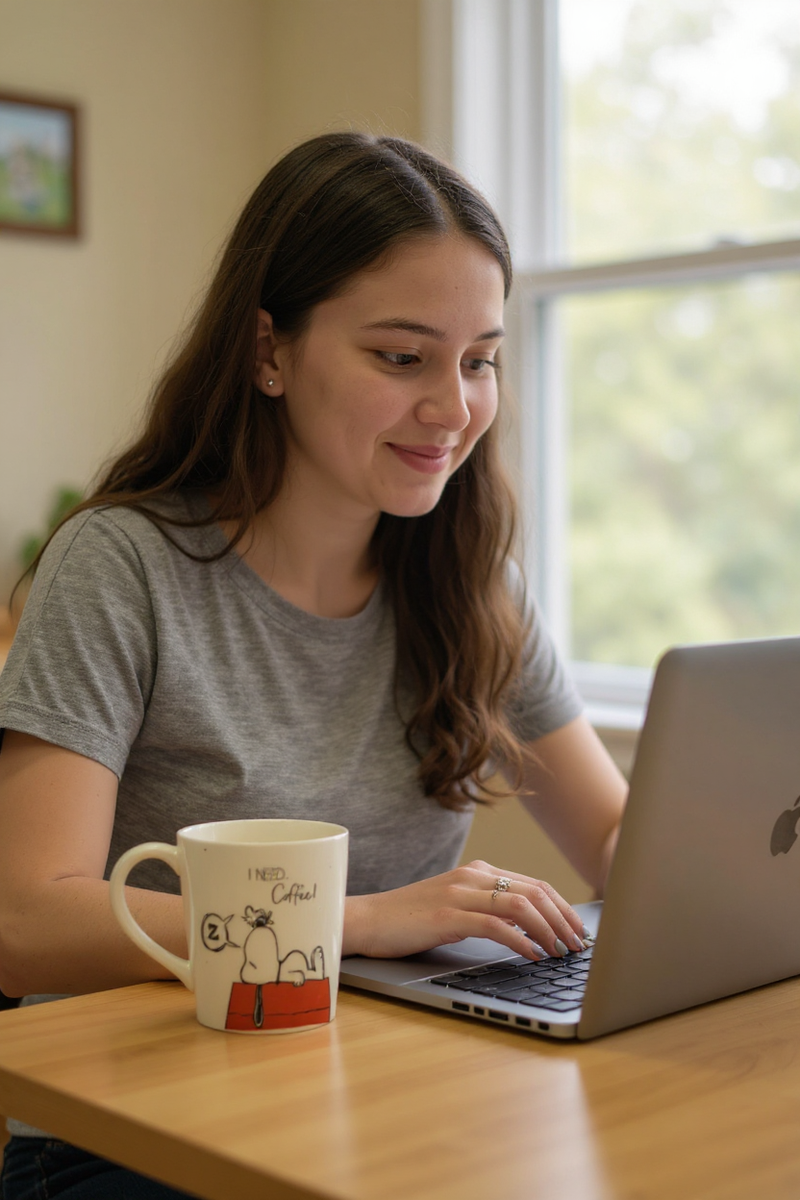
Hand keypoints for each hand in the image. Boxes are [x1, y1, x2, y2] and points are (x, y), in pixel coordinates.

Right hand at [342, 860, 590, 960]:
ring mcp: (459, 893)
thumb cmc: (408, 921)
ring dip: (549, 930)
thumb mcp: (455, 909)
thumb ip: (487, 911)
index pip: (534, 884)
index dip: (562, 908)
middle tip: (578, 946)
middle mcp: (472, 876)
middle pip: (535, 891)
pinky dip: (521, 941)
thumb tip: (529, 931)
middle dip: (564, 920)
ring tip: (561, 952)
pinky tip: (531, 956)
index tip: (578, 932)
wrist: (364, 920)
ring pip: (521, 905)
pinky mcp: (447, 915)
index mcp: (477, 872)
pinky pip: (496, 925)